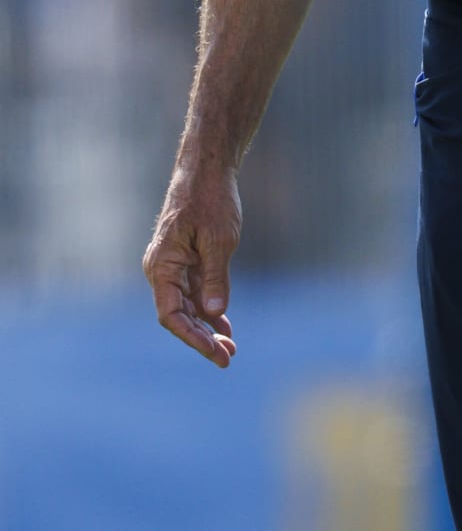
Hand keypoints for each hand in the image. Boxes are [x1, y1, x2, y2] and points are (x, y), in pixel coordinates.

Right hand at [143, 162, 241, 366]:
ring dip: (207, 328)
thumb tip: (214, 312)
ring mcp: (173, 267)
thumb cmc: (211, 200)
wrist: (207, 171)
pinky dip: (209, 310)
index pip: (171, 314)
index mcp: (162, 265)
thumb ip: (216, 276)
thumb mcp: (220, 240)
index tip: (216, 352)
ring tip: (230, 349)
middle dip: (202, 339)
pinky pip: (194, 294)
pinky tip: (225, 327)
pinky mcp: (186, 262)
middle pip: (179, 316)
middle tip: (229, 359)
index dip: (193, 337)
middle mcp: (162, 270)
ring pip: (187, 307)